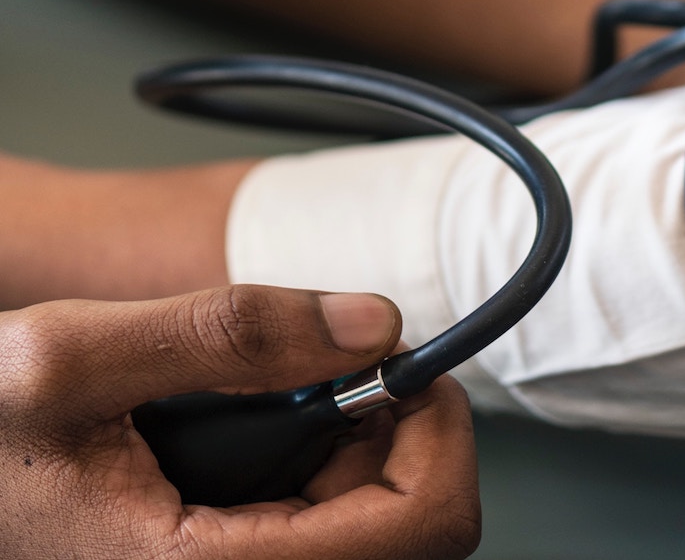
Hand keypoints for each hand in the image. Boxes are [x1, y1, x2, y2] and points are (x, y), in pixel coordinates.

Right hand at [0, 286, 479, 558]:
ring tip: (296, 389)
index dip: (441, 440)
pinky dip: (329, 463)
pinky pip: (330, 525)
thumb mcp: (71, 356)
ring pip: (377, 527)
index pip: (416, 530)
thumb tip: (369, 325)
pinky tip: (278, 423)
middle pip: (410, 531)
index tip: (413, 371)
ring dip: (363, 445)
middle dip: (398, 434)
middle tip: (348, 365)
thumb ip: (228, 332)